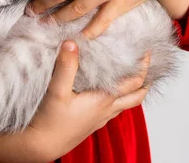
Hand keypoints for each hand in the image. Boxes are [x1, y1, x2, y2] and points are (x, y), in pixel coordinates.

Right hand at [28, 42, 150, 161]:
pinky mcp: (92, 123)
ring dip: (133, 91)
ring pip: (126, 104)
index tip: (147, 52)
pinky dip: (119, 98)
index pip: (133, 82)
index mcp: (103, 99)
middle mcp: (106, 110)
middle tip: (145, 64)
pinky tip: (108, 91)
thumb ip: (66, 66)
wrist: (41, 146)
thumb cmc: (50, 121)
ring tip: (131, 75)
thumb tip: (73, 42)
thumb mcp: (57, 91)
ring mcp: (100, 118)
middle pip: (136, 96)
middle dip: (144, 81)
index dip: (143, 67)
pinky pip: (114, 109)